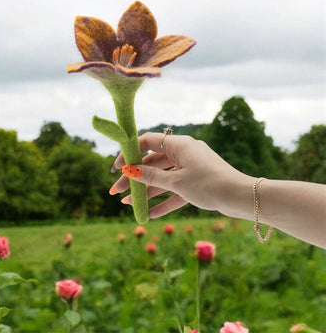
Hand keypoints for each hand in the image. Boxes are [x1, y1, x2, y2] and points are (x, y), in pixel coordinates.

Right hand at [111, 132, 254, 218]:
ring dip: (145, 192)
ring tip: (126, 205)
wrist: (241, 198)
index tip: (117, 168)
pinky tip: (149, 215)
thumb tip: (129, 170)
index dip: (129, 153)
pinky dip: (163, 201)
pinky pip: (175, 190)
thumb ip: (151, 176)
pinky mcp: (195, 182)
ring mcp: (190, 168)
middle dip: (134, 178)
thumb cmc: (209, 184)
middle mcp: (183, 153)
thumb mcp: (176, 181)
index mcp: (179, 144)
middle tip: (115, 192)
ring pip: (162, 179)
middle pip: (152, 163)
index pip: (147, 142)